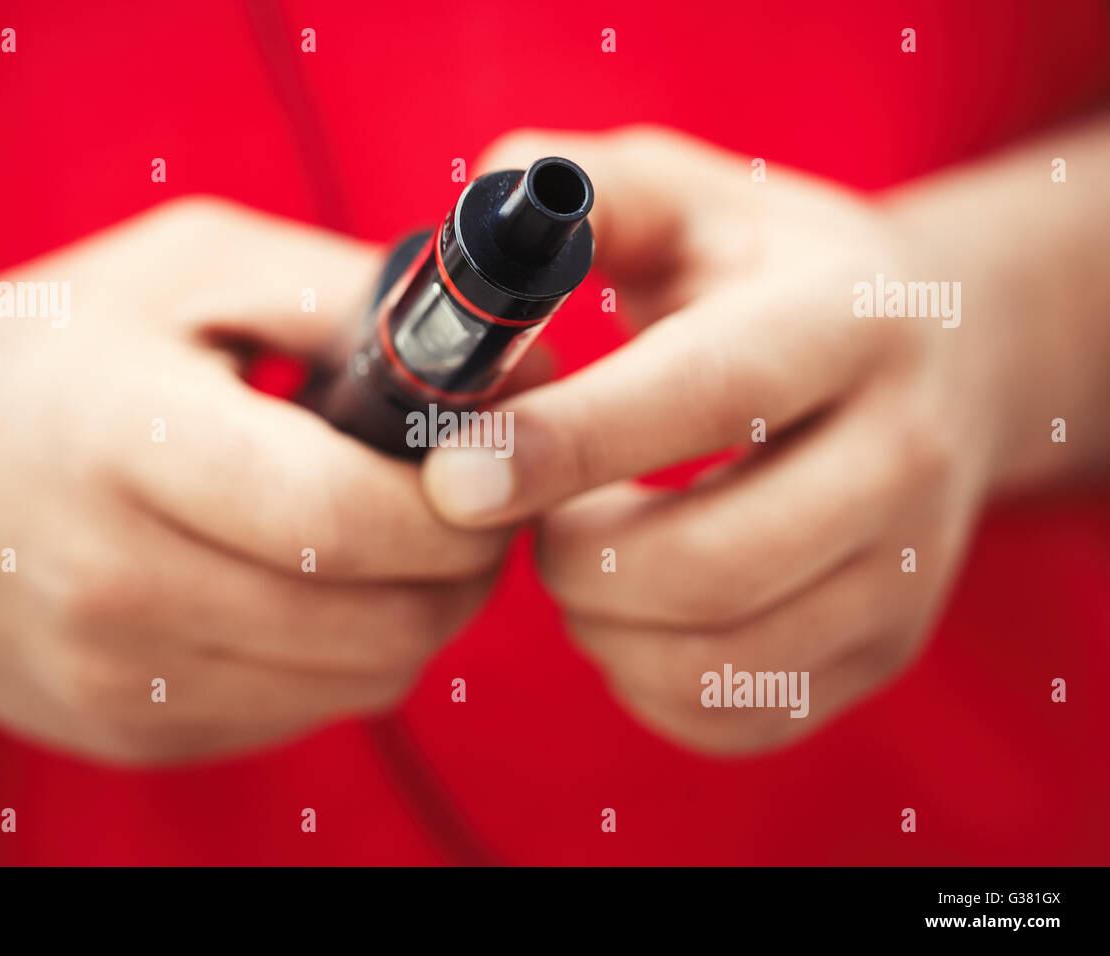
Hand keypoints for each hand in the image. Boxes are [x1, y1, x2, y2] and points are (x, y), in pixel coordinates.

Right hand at [0, 197, 506, 762]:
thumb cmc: (53, 351)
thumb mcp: (192, 271)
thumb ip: (348, 298)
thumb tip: (506, 358)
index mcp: (123, 444)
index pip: (340, 520)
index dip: (455, 505)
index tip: (496, 468)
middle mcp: (113, 584)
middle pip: (372, 623)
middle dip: (464, 567)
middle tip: (472, 507)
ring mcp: (118, 678)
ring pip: (358, 681)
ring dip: (418, 614)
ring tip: (401, 539)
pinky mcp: (131, 730)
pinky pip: (304, 713)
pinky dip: (349, 654)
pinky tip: (322, 588)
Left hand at [422, 126, 1008, 751]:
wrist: (936, 360)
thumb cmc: (771, 275)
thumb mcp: (694, 200)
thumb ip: (588, 197)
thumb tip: (485, 227)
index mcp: (854, 322)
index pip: (710, 394)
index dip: (568, 443)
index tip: (449, 479)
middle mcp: (906, 453)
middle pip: (709, 565)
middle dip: (568, 556)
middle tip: (520, 512)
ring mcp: (908, 571)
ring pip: (710, 660)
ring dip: (596, 622)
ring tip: (576, 551)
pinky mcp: (883, 652)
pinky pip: (729, 717)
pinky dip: (640, 680)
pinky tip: (629, 608)